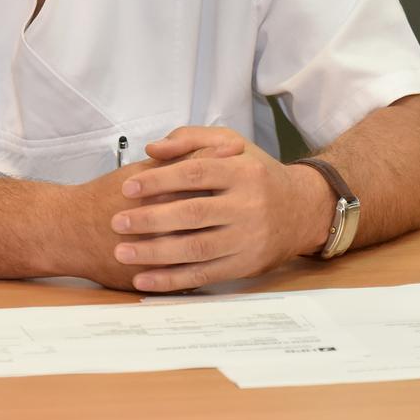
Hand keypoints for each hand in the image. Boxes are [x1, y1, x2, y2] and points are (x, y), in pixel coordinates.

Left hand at [107, 127, 327, 292]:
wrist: (302, 210)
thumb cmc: (257, 176)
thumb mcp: (233, 145)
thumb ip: (191, 140)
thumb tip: (153, 149)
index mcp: (244, 171)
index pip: (196, 172)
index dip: (159, 180)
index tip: (128, 187)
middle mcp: (249, 205)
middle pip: (193, 213)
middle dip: (151, 220)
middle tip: (117, 222)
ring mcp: (248, 238)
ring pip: (196, 248)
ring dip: (155, 253)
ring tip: (122, 251)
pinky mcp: (245, 265)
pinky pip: (204, 275)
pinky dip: (171, 280)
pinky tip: (145, 278)